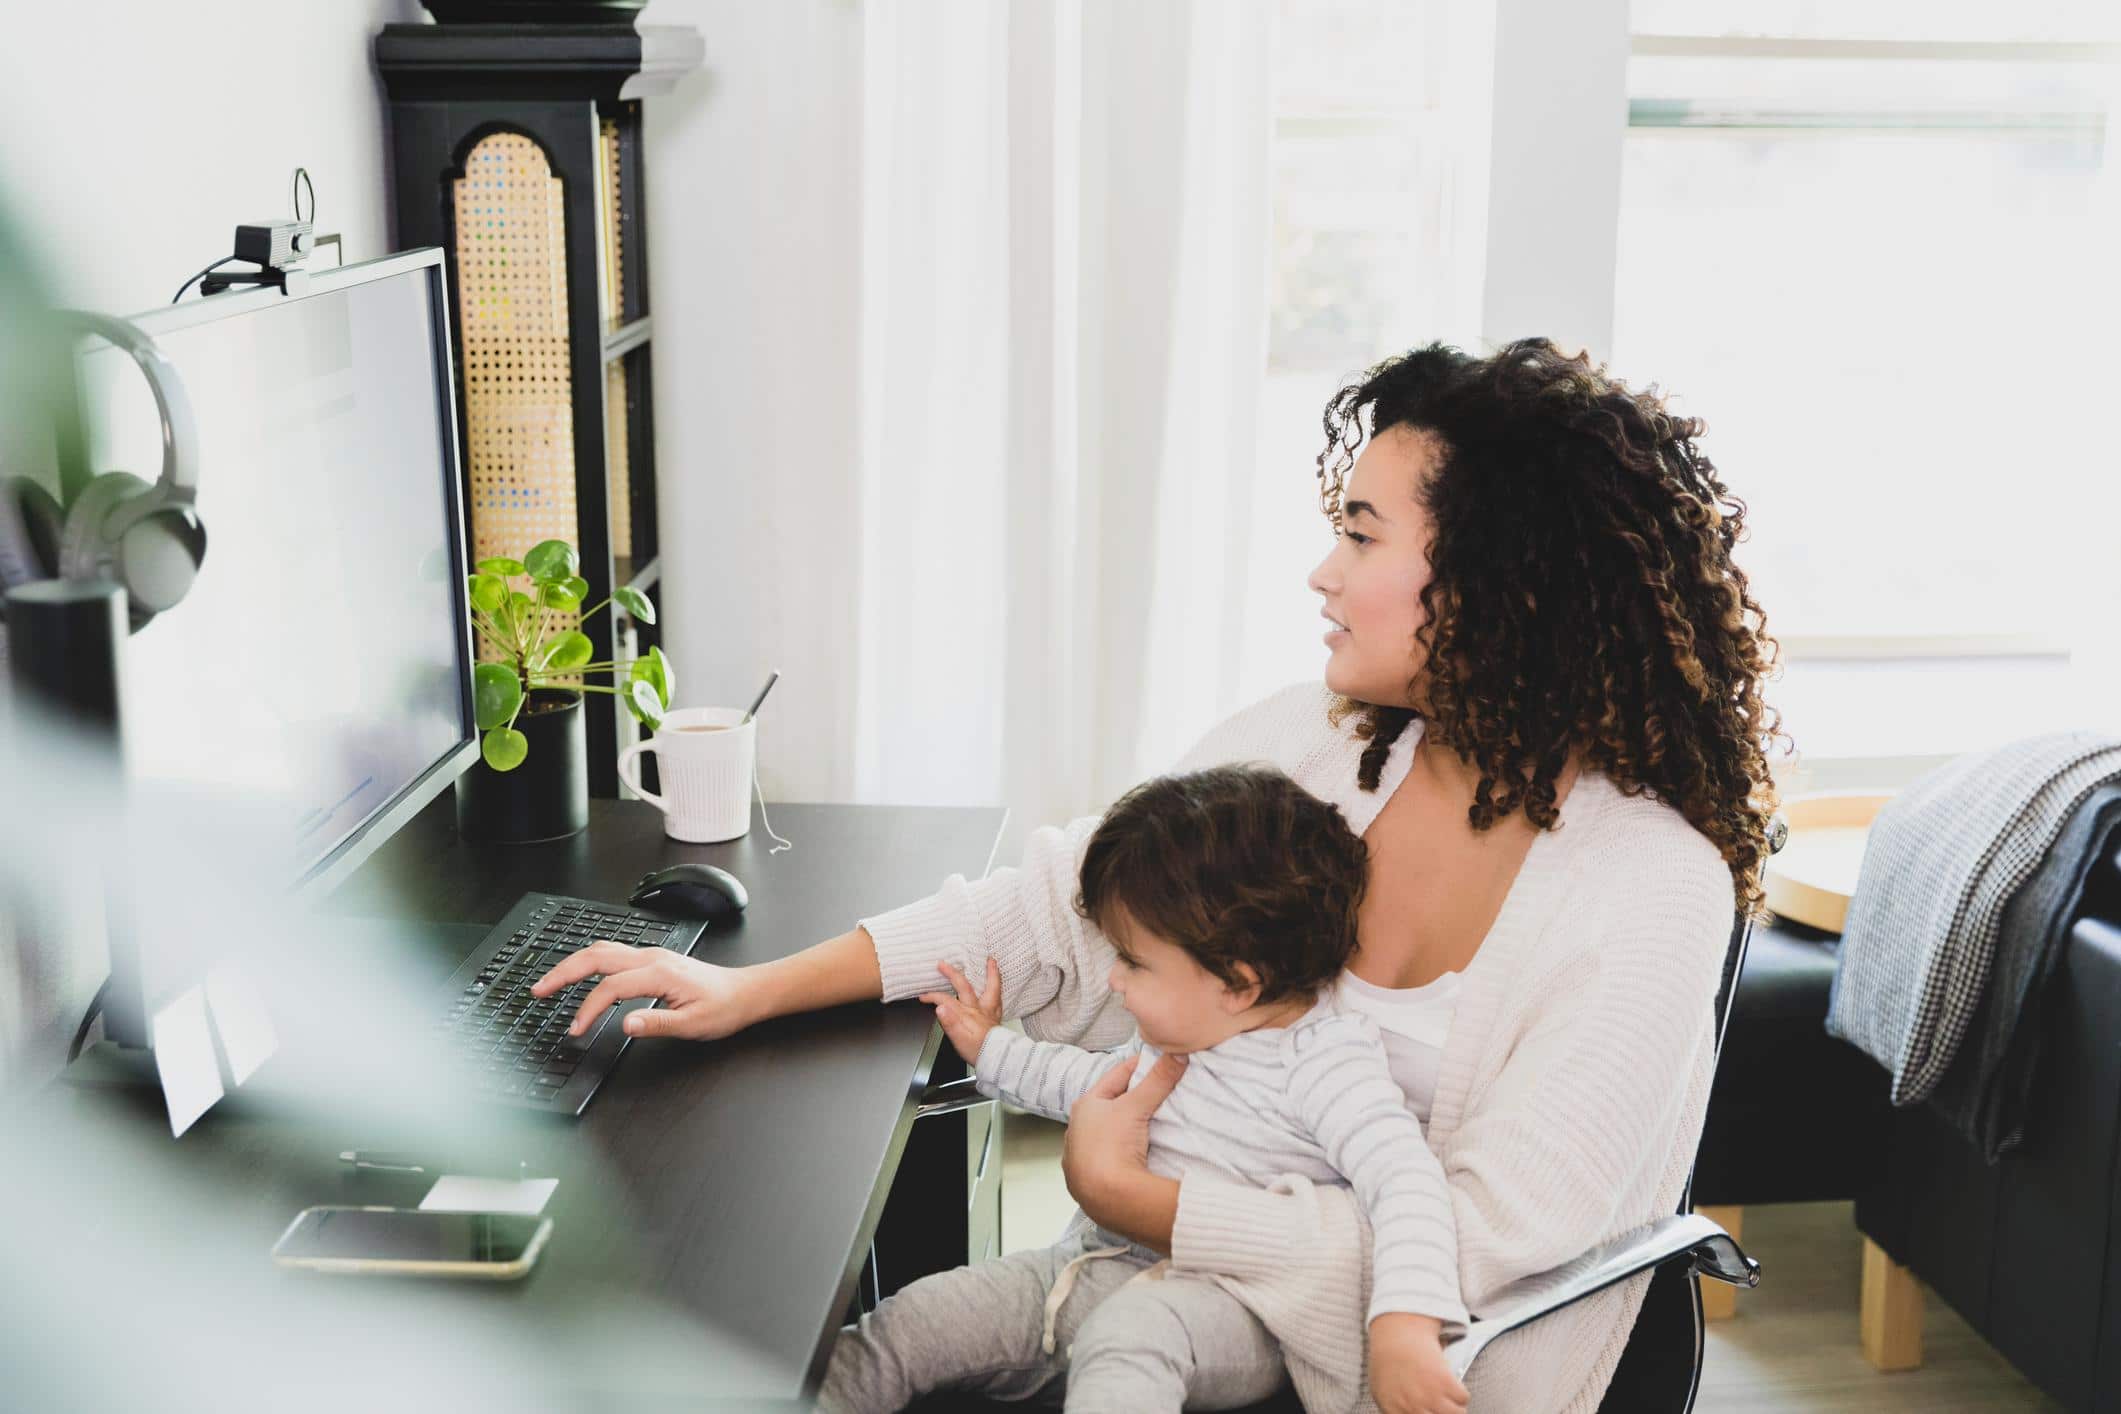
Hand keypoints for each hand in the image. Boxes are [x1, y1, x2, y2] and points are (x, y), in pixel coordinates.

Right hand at [529, 939, 761, 1041]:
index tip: (577, 1028)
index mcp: (660, 972)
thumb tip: (625, 1024)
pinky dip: (589, 962)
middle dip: (563, 972)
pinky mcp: (652, 959)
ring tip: (551, 981)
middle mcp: (652, 958)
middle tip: (539, 989)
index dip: (589, 1009)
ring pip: (602, 950)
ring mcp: (651, 955)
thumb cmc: (724, 1008)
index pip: (611, 987)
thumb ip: (657, 1023)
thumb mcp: (693, 1024)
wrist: (744, 993)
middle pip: (596, 956)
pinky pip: (613, 954)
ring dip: (573, 963)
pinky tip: (581, 974)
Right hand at [917, 958, 1001, 1065]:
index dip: (933, 996)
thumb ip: (949, 1022)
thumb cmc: (977, 1051)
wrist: (996, 1060)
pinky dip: (997, 987)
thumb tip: (940, 1007)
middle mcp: (978, 1009)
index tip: (923, 997)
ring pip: (991, 987)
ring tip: (991, 961)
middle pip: (964, 987)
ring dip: (990, 974)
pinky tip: (997, 984)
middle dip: (952, 974)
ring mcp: (988, 1011)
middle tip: (942, 964)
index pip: (945, 1000)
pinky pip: (997, 997)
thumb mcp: (958, 1038)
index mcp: (967, 1014)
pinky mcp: (995, 1016)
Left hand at [1061, 1051, 1186, 1220]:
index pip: (1115, 1077)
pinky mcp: (1089, 1181)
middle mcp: (1077, 1129)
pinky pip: (1110, 1159)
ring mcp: (1080, 1157)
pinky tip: (1136, 1155)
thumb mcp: (1136, 1107)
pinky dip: (1123, 1152)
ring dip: (1128, 1127)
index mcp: (1085, 1106)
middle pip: (1112, 1105)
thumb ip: (1157, 1080)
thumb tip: (1178, 1054)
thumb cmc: (1112, 1146)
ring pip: (1109, 1133)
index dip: (1138, 1067)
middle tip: (1160, 1089)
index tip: (1158, 1060)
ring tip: (1152, 1123)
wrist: (1107, 1198)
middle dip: (1134, 1097)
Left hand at [1368, 1313, 1468, 1413]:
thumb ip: (1393, 1410)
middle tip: (1443, 1407)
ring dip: (1456, 1408)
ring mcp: (1431, 1396)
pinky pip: (1463, 1398)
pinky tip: (1452, 1385)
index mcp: (1395, 1411)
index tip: (1432, 1411)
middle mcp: (1414, 1408)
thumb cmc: (1389, 1360)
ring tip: (1450, 1399)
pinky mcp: (1445, 1382)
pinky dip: (1461, 1392)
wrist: (1397, 1333)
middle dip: (1443, 1413)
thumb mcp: (1381, 1390)